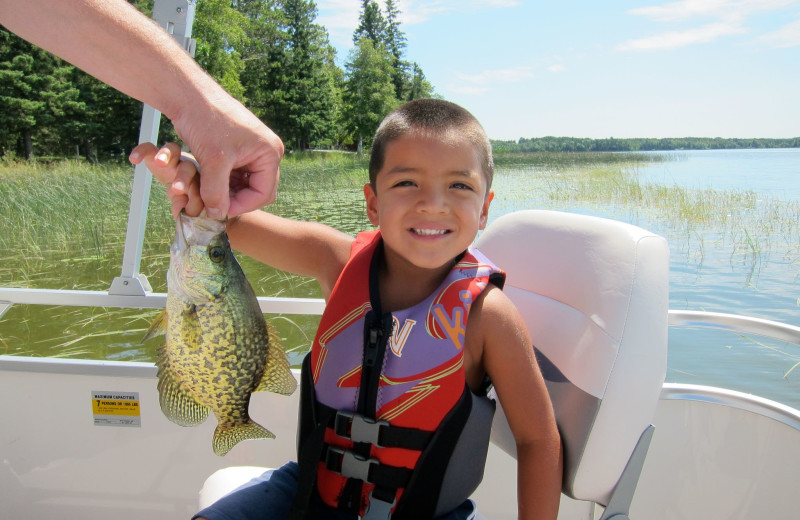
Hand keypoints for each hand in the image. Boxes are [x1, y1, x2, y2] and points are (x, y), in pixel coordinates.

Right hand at [129, 142, 203, 218]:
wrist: (180, 186)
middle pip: (188, 168)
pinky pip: (149, 149)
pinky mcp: (157, 155)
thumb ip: (189, 209)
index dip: (195, 199)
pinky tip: (133, 158)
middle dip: (183, 178)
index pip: (200, 188)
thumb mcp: (189, 207)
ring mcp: (174, 159)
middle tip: (177, 190)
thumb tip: (181, 211)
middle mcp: (190, 167)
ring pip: (173, 151)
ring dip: (166, 155)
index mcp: (202, 181)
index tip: (189, 212)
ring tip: (159, 162)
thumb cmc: (189, 198)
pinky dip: (142, 150)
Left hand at [169, 95, 283, 218]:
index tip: (219, 210)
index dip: (242, 205)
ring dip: (226, 191)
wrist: (189, 95)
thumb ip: (216, 193)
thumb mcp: (213, 161)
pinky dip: (222, 181)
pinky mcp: (238, 148)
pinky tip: (206, 182)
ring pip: (244, 183)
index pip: (264, 193)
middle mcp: (266, 152)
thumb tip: (218, 215)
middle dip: (234, 199)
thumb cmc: (206, 121)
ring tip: (207, 193)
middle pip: (256, 190)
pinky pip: (235, 174)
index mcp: (270, 153)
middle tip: (212, 204)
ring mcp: (253, 150)